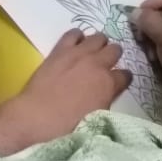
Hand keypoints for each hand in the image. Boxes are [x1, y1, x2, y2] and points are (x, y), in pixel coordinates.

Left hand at [10, 29, 132, 140]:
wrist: (35, 118)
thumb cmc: (67, 128)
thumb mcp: (96, 118)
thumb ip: (106, 101)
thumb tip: (107, 95)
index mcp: (108, 83)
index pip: (126, 75)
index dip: (122, 80)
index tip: (117, 84)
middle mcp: (98, 63)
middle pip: (116, 49)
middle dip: (112, 58)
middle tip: (104, 67)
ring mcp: (79, 53)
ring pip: (99, 37)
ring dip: (98, 45)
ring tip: (91, 54)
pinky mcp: (61, 49)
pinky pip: (74, 32)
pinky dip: (77, 38)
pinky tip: (74, 46)